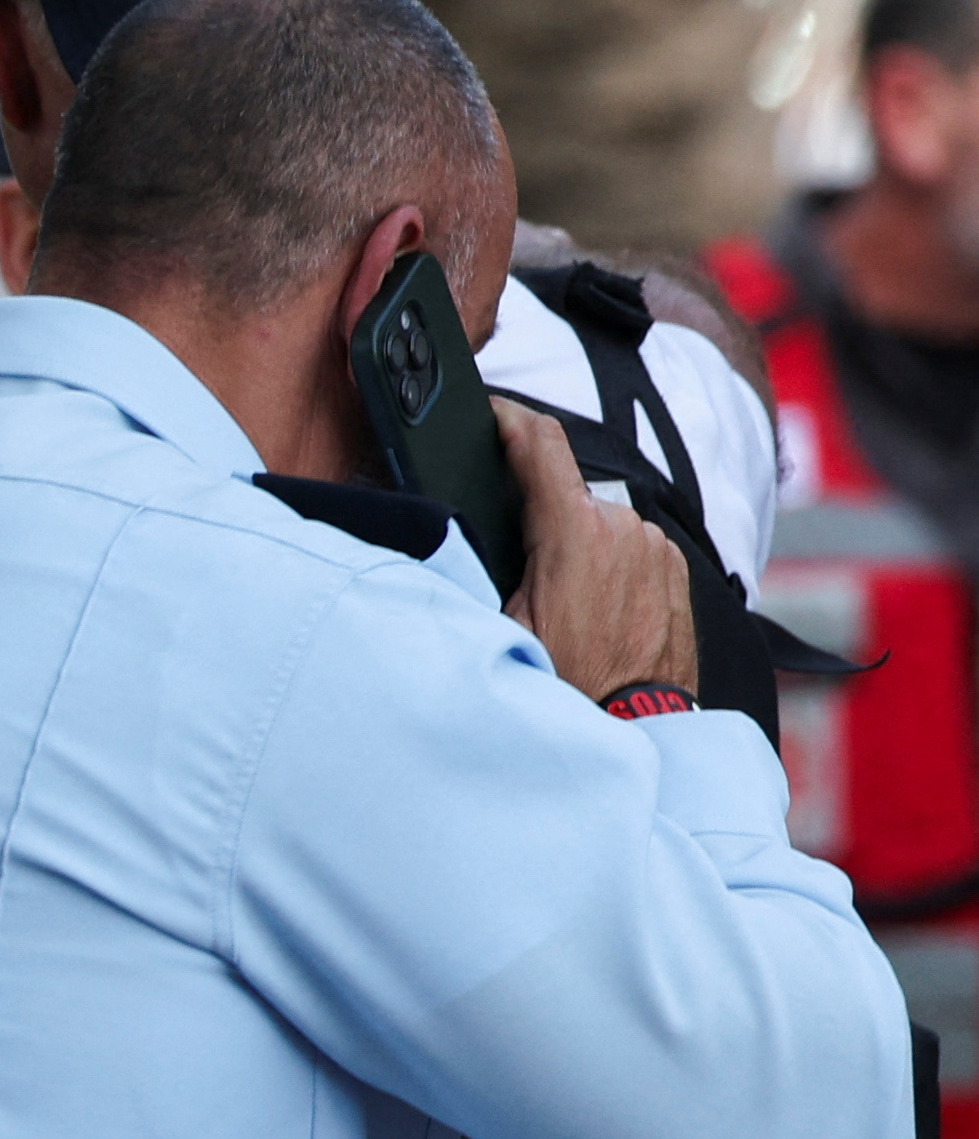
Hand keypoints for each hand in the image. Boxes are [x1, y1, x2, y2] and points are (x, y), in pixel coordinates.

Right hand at [501, 400, 694, 704]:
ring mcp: (658, 549)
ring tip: (563, 611)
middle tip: (518, 577)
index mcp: (576, 532)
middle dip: (538, 524)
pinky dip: (609, 570)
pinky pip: (632, 553)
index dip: (509, 417)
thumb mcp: (501, 625)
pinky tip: (596, 615)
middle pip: (566, 499)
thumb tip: (460, 531)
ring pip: (600, 528)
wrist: (636, 728)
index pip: (539, 444)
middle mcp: (625, 528)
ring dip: (576, 553)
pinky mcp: (679, 571)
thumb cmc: (566, 686)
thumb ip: (484, 564)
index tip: (489, 410)